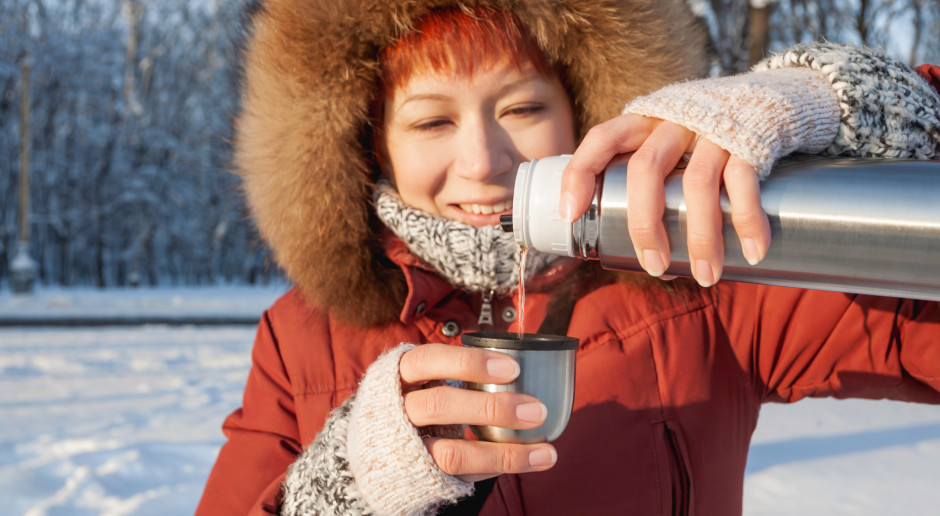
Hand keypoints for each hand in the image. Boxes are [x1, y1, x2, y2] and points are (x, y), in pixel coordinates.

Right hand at [399, 343, 556, 482]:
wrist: (376, 447)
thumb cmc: (414, 401)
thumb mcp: (423, 378)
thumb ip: (458, 372)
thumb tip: (519, 369)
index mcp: (399, 375)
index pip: (429, 360)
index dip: (469, 362)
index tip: (512, 367)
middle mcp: (396, 410)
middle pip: (439, 406)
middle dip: (492, 408)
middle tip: (536, 410)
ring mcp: (405, 448)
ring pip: (451, 454)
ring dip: (503, 453)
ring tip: (545, 452)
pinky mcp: (418, 477)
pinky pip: (460, 477)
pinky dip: (495, 469)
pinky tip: (526, 462)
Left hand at [559, 114, 770, 285]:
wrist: (776, 98)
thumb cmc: (707, 138)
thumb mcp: (671, 144)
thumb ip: (649, 180)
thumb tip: (634, 254)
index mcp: (646, 121)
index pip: (602, 139)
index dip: (580, 173)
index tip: (569, 214)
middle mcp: (674, 121)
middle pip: (646, 169)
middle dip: (644, 225)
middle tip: (653, 267)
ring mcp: (713, 128)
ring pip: (696, 184)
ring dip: (700, 238)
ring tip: (706, 276)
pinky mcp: (751, 139)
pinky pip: (745, 183)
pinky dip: (748, 221)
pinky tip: (751, 251)